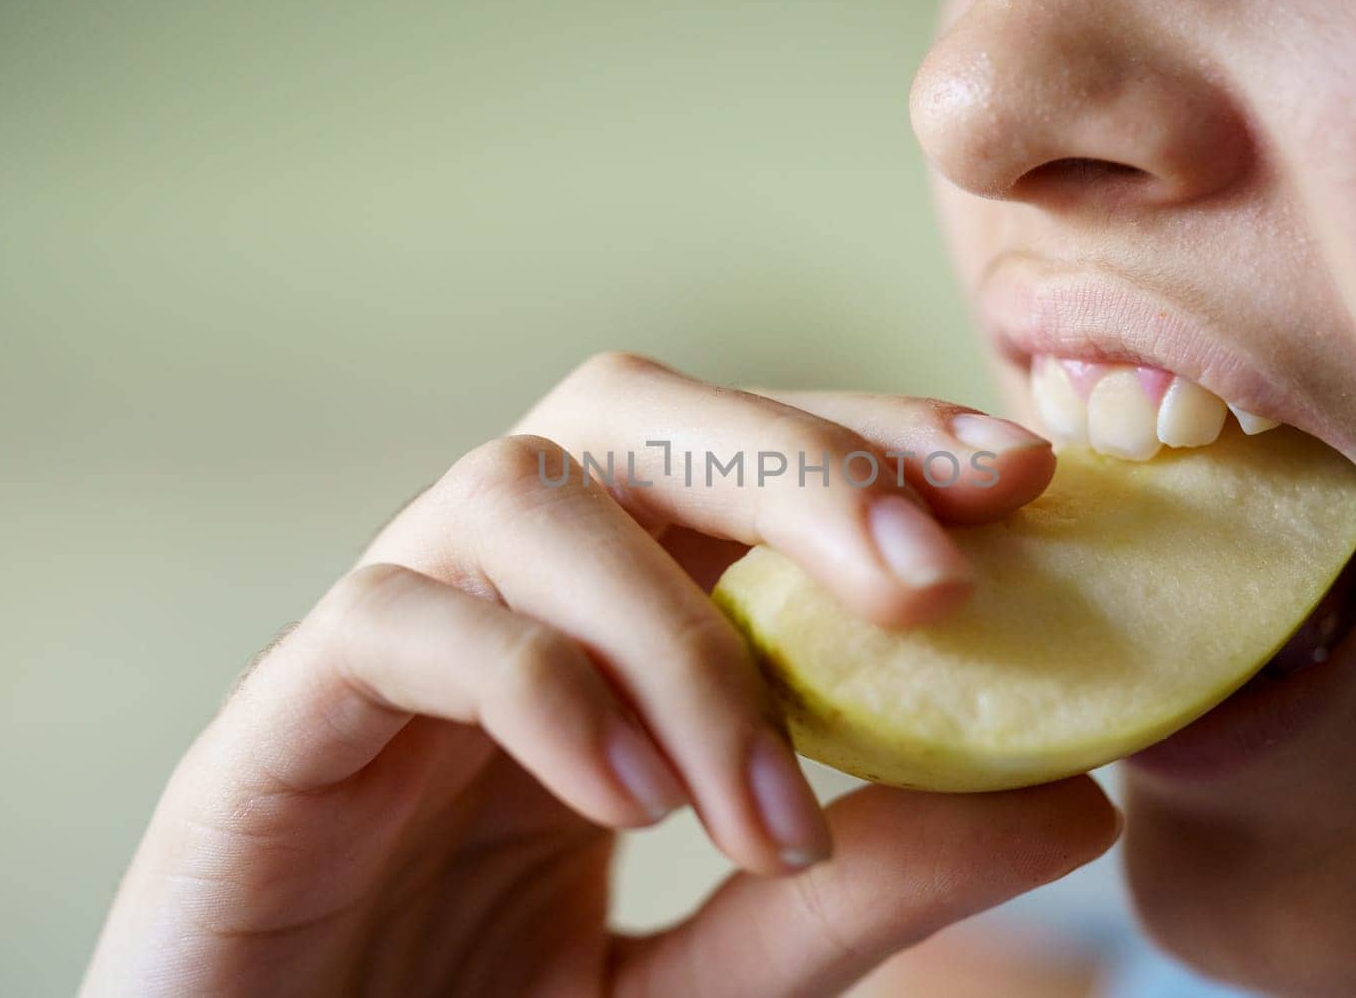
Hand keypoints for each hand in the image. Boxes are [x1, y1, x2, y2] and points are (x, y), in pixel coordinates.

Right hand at [82, 353, 1119, 996]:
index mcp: (602, 626)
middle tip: (932, 575)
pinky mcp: (278, 722)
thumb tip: (1077, 795)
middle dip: (792, 462)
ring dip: (673, 626)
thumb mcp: (729, 963)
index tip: (1020, 478)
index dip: (874, 442)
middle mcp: (499, 597)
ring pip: (519, 494)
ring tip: (762, 798)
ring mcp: (386, 643)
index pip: (740, 468)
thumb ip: (869, 884)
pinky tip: (630, 803)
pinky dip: (542, 689)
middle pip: (629, 412)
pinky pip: (396, 623)